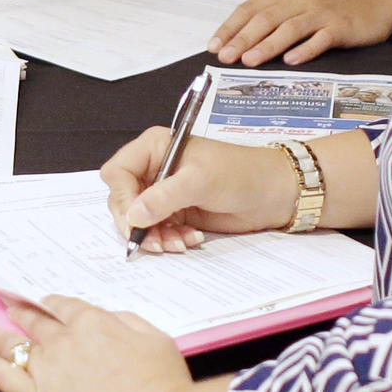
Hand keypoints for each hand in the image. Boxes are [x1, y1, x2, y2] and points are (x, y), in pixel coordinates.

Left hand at [0, 298, 193, 391]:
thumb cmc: (166, 385)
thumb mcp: (156, 339)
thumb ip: (128, 323)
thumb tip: (109, 319)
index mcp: (94, 323)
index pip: (64, 307)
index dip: (51, 306)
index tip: (43, 305)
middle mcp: (64, 339)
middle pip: (33, 321)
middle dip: (19, 314)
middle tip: (9, 310)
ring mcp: (46, 368)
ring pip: (8, 343)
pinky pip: (1, 376)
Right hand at [103, 130, 296, 253]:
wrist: (273, 193)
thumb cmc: (241, 172)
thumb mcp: (200, 181)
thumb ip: (164, 198)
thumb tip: (133, 215)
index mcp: (155, 147)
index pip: (119, 172)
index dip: (122, 197)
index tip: (134, 219)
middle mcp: (155, 168)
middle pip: (124, 199)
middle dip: (137, 223)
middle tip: (152, 241)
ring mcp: (165, 192)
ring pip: (140, 219)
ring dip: (155, 236)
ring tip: (176, 244)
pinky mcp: (176, 211)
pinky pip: (159, 230)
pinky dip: (170, 239)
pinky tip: (190, 239)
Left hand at [207, 0, 391, 66]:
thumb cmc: (330, 6)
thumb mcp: (298, 4)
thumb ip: (272, 17)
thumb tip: (238, 41)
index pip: (249, 10)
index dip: (229, 28)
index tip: (213, 46)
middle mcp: (299, 0)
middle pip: (265, 20)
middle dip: (241, 39)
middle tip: (225, 58)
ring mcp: (321, 13)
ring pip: (289, 29)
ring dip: (267, 46)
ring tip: (249, 61)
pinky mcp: (341, 27)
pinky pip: (321, 39)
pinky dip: (305, 49)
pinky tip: (291, 61)